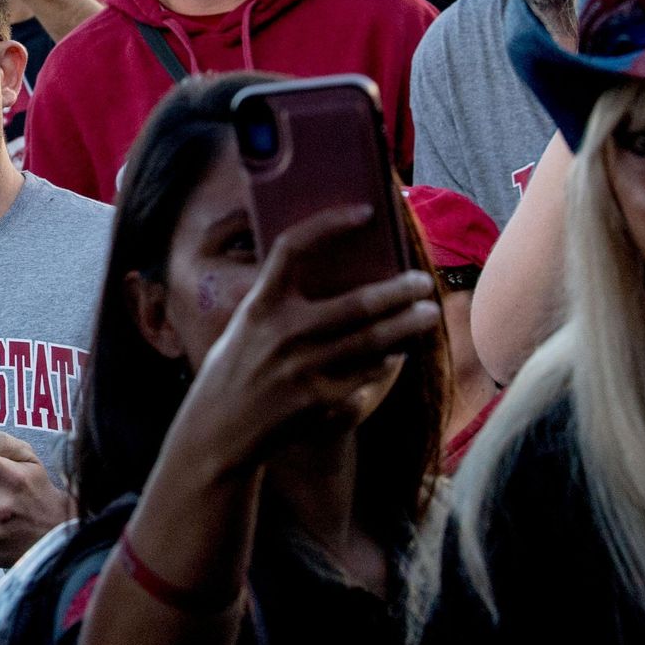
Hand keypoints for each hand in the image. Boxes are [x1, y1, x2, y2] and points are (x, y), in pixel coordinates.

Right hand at [172, 205, 439, 476]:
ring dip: (408, 325)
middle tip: (423, 282)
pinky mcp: (320, 400)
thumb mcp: (246, 328)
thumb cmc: (232, 372)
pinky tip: (397, 351)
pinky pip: (367, 373)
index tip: (364, 211)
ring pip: (374, 340)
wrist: (216, 433)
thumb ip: (281, 303)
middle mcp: (282, 333)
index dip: (329, 224)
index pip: (293, 248)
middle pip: (357, 303)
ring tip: (428, 314)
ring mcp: (303, 369)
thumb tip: (336, 276)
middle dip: (400, 290)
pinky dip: (387, 360)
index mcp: (259, 306)